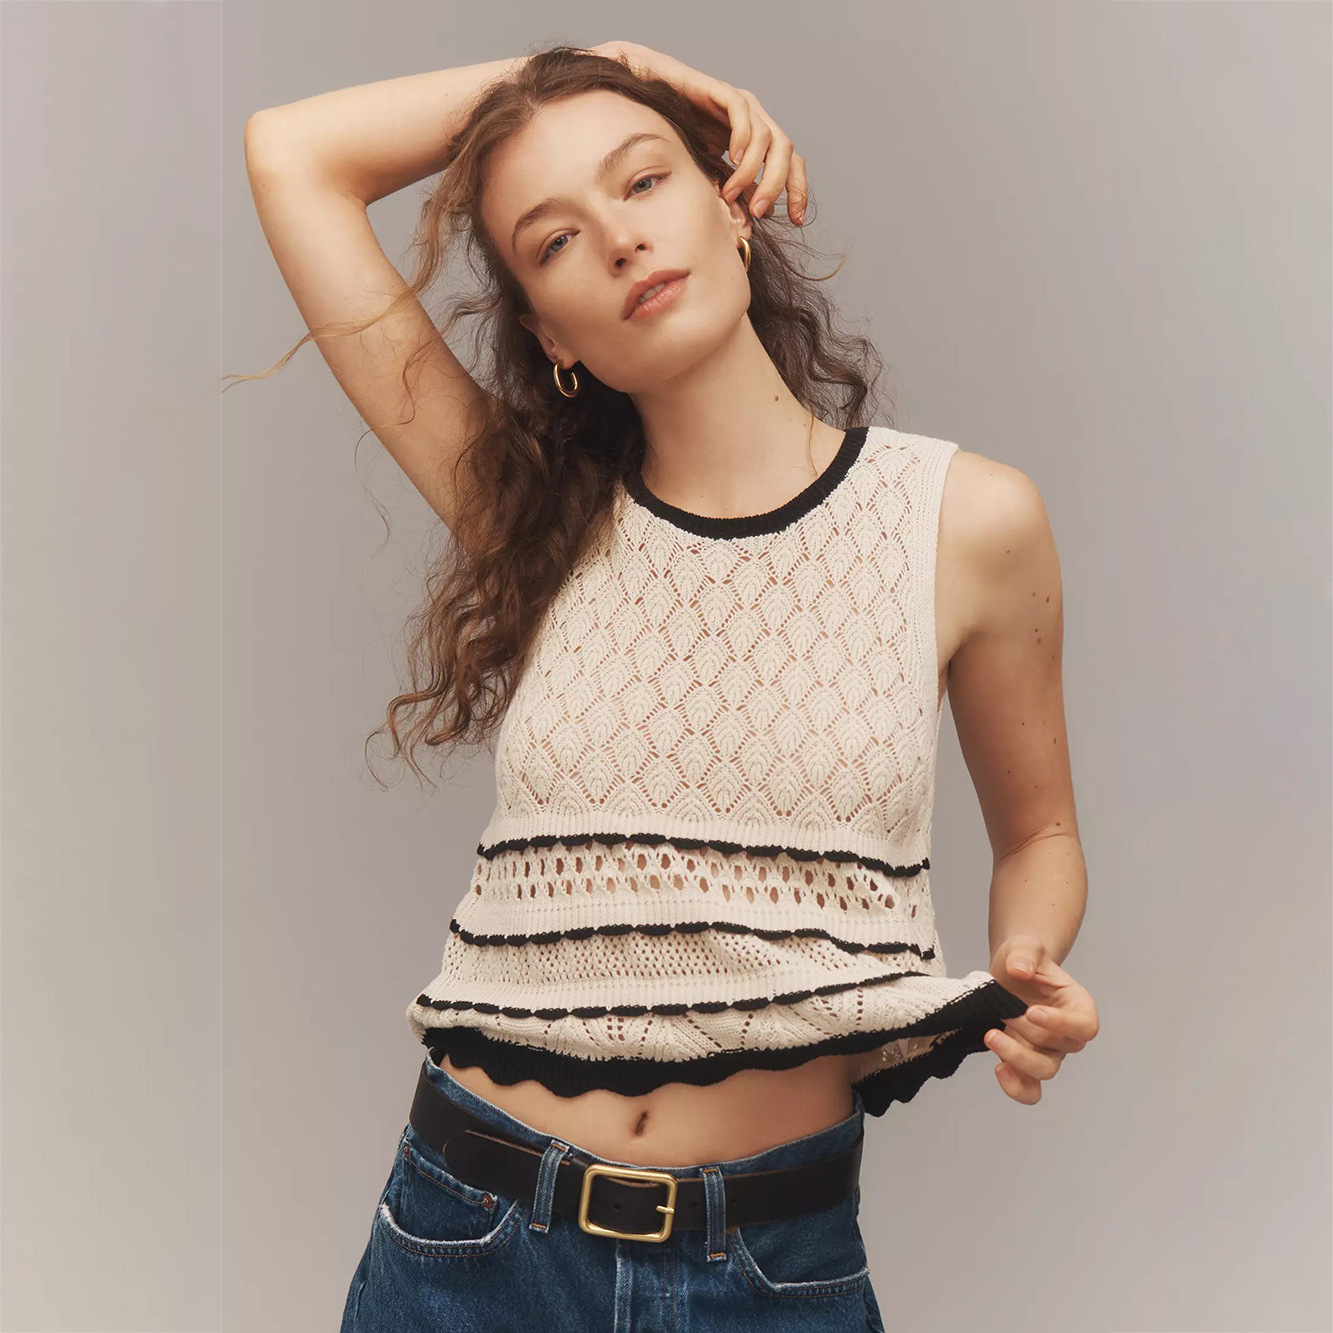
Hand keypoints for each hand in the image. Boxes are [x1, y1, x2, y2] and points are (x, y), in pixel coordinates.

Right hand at [590, 41, 808, 224]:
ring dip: (751, 171)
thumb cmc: (680, 137)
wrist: (652, 101)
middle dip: (776, 186)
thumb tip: (756, 220)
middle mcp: (757, 120)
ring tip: (731, 193)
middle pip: (786, 152)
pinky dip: (742, 138)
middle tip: (758, 212)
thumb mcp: (713, 172)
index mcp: (760, 141)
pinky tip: (731, 158)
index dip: (797, 191)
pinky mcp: (723, 92)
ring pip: (768, 138)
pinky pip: (742, 114)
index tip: (796, 220)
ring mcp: (742, 105)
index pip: (791, 165)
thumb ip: (736, 192)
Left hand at [984, 935, 1099, 1104]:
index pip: (1084, 1026)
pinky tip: (999, 1069)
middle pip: (1060, 1050)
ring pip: (1045, 1071)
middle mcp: (1067, 1034)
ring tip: (992, 1035)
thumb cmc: (1024, 960)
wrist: (1008, 972)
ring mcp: (1048, 1052)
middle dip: (1028, 1033)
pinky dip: (1016, 1087)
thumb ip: (1025, 953)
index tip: (1032, 1012)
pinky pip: (1030, 1089)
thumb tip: (1020, 969)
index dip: (1061, 1024)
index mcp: (1078, 1006)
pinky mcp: (1026, 1063)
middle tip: (1005, 1012)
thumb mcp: (1024, 946)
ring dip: (1017, 1058)